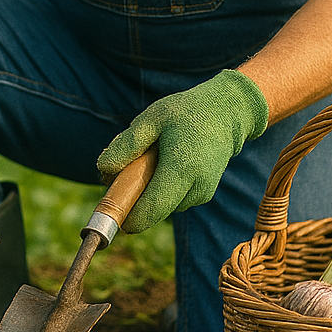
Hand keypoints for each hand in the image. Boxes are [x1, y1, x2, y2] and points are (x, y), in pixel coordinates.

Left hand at [96, 70, 268, 232]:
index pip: (150, 211)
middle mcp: (195, 189)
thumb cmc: (186, 112)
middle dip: (134, 200)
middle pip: (153, 212)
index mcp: (180, 170)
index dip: (127, 218)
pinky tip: (165, 163)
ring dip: (149, 191)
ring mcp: (202, 195)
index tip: (110, 210)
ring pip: (162, 206)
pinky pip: (172, 199)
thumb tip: (103, 172)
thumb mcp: (152, 119)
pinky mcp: (203, 195)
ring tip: (153, 158)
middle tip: (128, 170)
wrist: (227, 112)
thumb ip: (126, 145)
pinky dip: (162, 187)